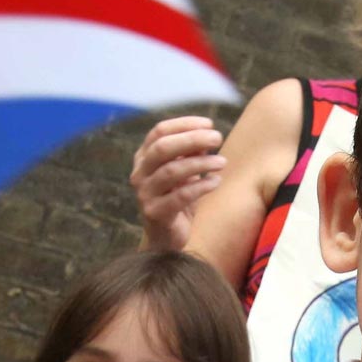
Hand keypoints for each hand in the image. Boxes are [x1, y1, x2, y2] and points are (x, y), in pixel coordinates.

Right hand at [131, 115, 224, 250]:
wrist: (167, 237)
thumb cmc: (178, 199)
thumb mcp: (186, 172)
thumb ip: (191, 153)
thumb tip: (207, 135)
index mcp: (144, 157)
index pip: (159, 131)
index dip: (184, 124)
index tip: (209, 124)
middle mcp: (140, 173)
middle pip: (163, 148)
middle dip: (192, 139)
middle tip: (218, 138)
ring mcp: (144, 194)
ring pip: (172, 171)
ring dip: (201, 163)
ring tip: (222, 162)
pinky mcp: (155, 213)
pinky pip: (180, 196)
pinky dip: (201, 186)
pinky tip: (216, 182)